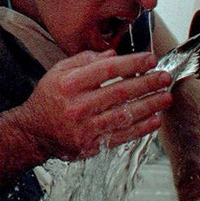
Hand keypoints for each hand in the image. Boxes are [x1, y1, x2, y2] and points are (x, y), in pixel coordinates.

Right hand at [10, 49, 172, 160]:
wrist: (34, 132)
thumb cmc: (48, 98)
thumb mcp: (58, 71)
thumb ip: (85, 60)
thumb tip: (114, 55)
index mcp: (69, 84)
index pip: (107, 70)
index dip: (132, 63)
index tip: (151, 59)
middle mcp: (77, 106)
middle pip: (120, 92)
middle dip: (147, 83)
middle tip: (164, 77)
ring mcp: (85, 127)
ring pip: (124, 114)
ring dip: (149, 105)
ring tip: (165, 97)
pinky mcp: (92, 145)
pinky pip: (122, 135)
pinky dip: (141, 128)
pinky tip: (155, 119)